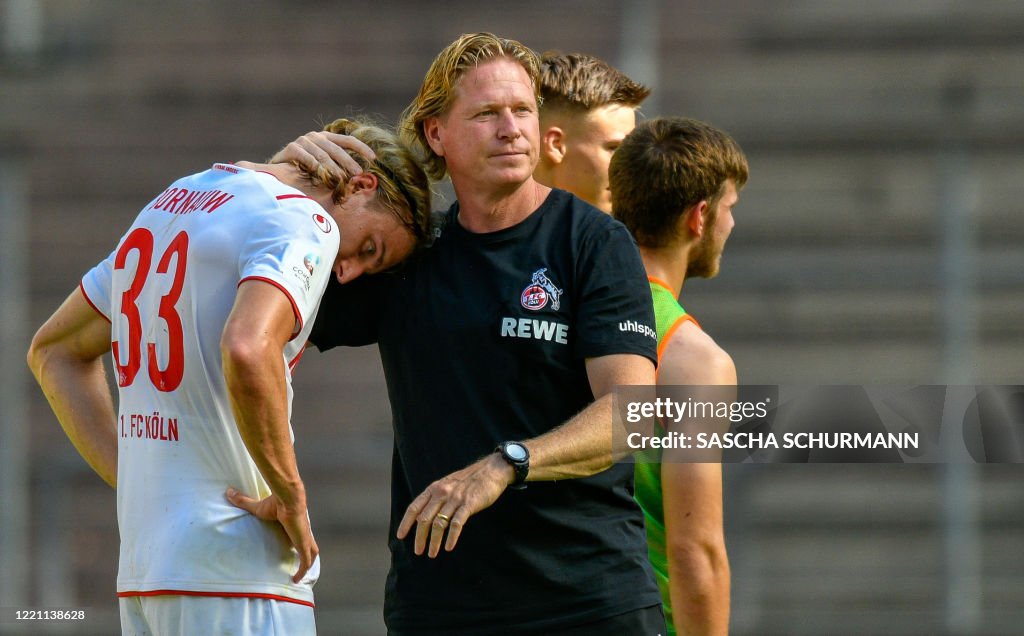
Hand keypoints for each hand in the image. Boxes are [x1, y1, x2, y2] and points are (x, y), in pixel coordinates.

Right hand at [226, 487, 318, 582]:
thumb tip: (228, 492)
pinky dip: (303, 570)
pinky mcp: (303, 544)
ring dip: (307, 565)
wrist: (287, 499)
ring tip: (299, 576)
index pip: (299, 536)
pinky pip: (306, 561)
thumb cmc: (275, 502)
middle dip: (307, 556)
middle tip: (300, 568)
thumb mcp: (257, 506)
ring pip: (312, 553)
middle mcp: (302, 532)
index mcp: (294, 525)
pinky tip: (296, 579)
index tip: (290, 550)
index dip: (297, 543)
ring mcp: (304, 538)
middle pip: (310, 546)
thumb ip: (244, 501)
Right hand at [269, 131, 375, 181]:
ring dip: (333, 168)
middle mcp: (316, 136)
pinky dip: (315, 166)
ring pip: (322, 155)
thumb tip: (360, 178)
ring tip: (342, 179)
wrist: (277, 172)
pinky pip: (306, 157)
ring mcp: (303, 141)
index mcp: (327, 138)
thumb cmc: (306, 171)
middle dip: (349, 162)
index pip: (348, 140)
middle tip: (359, 173)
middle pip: (336, 149)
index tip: (374, 158)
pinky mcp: (291, 148)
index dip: (362, 148)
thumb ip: (339, 168)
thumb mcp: (325, 167)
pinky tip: (322, 174)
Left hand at [397, 454, 513, 557]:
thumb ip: (435, 498)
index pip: (414, 507)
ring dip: (434, 541)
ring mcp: (455, 499)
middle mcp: (441, 493)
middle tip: (418, 551)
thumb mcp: (447, 485)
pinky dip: (451, 537)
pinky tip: (449, 547)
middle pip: (424, 519)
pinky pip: (456, 524)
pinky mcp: (468, 504)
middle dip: (419, 537)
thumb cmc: (469, 480)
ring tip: (432, 553)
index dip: (406, 522)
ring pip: (439, 524)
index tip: (401, 536)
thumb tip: (422, 517)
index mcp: (434, 488)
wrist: (491, 470)